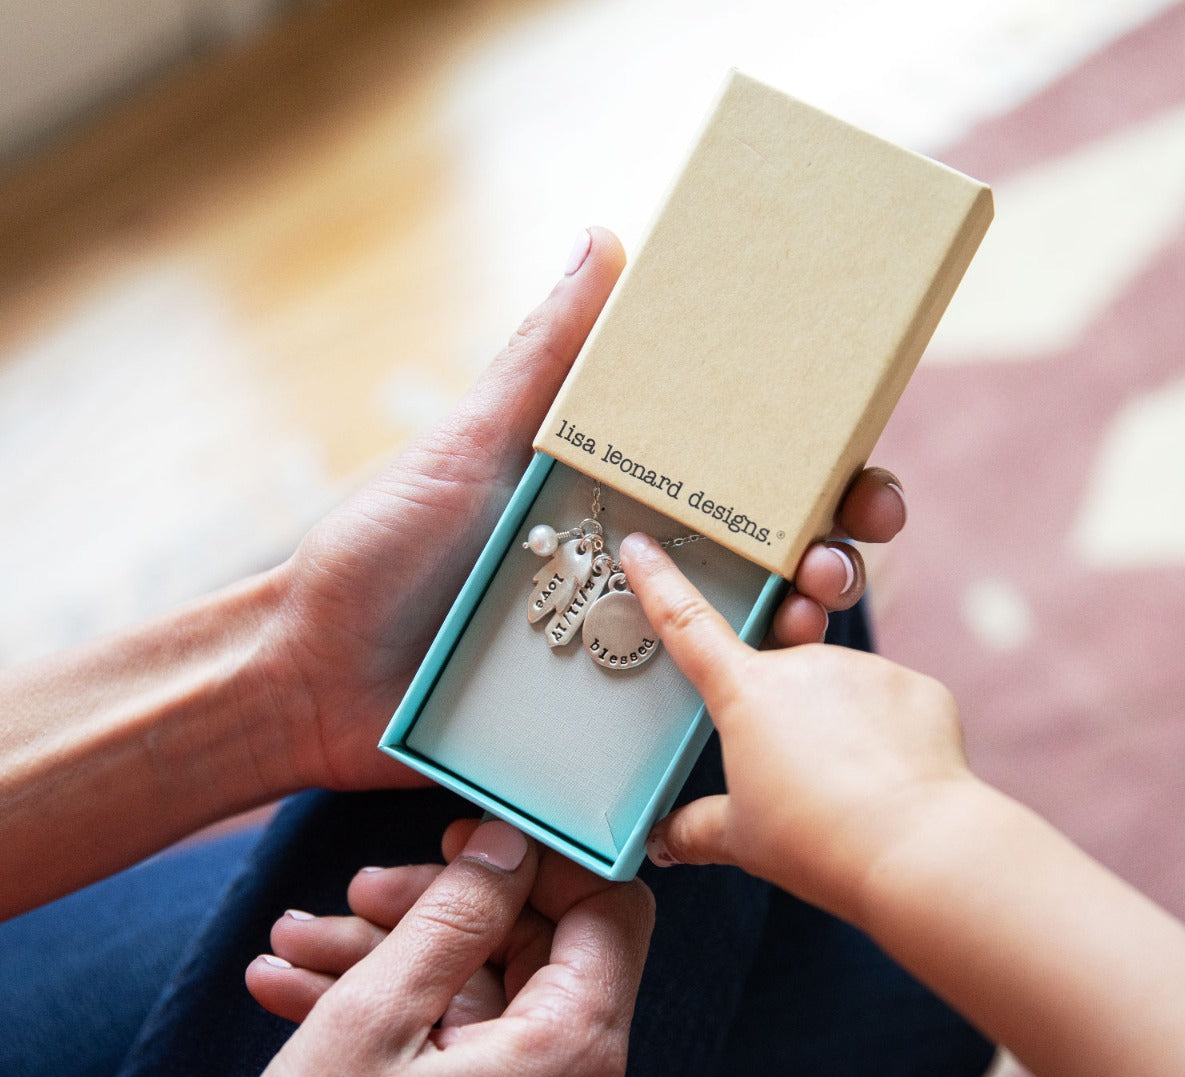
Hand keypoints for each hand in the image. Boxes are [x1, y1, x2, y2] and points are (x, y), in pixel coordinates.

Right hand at [215, 822, 653, 1076]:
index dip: (540, 860)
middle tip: (359, 894)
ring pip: (486, 996)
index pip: (609, 908)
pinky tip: (306, 991)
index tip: (470, 839)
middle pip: (534, 948)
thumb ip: (457, 911)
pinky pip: (471, 1051)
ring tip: (300, 946)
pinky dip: (402, 1018)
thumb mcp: (375, 1017)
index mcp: (577, 1058)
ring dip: (396, 960)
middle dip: (438, 910)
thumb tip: (510, 842)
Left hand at [254, 224, 905, 793]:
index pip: (731, 471)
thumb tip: (607, 238)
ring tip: (817, 607)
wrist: (310, 677)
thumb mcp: (466, 446)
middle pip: (754, 546)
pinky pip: (685, 704)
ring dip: (800, 612)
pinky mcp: (603, 714)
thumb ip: (540, 360)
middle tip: (855, 537)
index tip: (857, 460)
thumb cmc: (378, 549)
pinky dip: (740, 691)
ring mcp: (620, 640)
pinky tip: (773, 683)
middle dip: (825, 537)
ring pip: (737, 626)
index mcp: (610, 494)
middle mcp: (629, 564)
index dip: (806, 465)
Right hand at [619, 534, 971, 924]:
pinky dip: (885, 733)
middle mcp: (802, 664)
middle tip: (794, 769)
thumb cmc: (816, 840)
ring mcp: (863, 668)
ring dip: (835, 722)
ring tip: (847, 783)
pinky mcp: (915, 686)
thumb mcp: (741, 839)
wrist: (916, 846)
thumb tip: (662, 842)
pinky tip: (890, 776)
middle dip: (781, 712)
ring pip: (837, 687)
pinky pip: (890, 702)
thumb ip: (695, 830)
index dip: (660, 584)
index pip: (688, 626)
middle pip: (776, 672)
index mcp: (746, 693)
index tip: (641, 546)